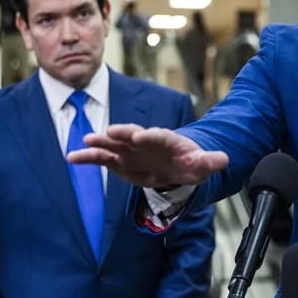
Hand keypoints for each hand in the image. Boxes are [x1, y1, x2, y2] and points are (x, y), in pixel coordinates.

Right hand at [67, 124, 227, 187]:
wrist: (177, 165)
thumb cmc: (190, 162)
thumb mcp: (203, 164)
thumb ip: (210, 161)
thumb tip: (224, 159)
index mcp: (168, 141)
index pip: (160, 136)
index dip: (151, 135)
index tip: (142, 136)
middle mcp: (146, 142)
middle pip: (133, 135)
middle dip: (123, 133)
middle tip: (111, 132)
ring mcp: (131, 151)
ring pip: (114, 144)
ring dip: (101, 143)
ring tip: (85, 141)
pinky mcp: (120, 161)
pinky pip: (103, 158)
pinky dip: (89, 157)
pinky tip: (72, 157)